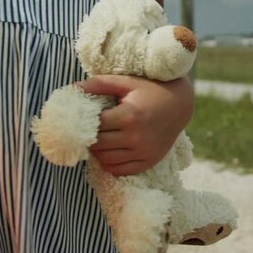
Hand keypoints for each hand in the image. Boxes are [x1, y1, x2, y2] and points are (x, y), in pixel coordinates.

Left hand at [76, 75, 193, 175]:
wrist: (180, 105)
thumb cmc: (151, 91)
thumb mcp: (127, 82)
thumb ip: (99, 84)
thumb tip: (73, 88)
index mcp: (130, 115)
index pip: (95, 125)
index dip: (85, 122)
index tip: (83, 118)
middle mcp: (136, 136)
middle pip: (98, 144)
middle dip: (89, 137)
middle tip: (87, 130)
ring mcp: (143, 152)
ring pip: (106, 160)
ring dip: (98, 151)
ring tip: (99, 139)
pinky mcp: (148, 161)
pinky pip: (120, 170)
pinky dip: (110, 164)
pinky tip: (110, 151)